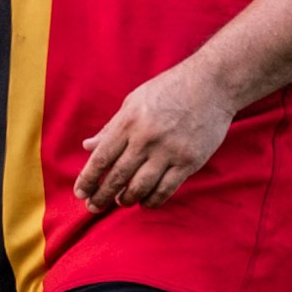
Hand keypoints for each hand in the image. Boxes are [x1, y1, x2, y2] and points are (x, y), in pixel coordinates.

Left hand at [73, 63, 234, 212]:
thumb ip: (111, 127)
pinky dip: (152, 201)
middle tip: (93, 207)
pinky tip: (145, 201)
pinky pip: (165, 190)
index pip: (101, 158)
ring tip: (121, 201)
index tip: (80, 193)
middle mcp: (146, 138)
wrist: (211, 84)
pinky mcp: (189, 161)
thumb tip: (87, 147)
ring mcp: (168, 151)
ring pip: (140, 188)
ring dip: (126, 200)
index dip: (88, 179)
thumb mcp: (134, 101)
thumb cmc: (169, 89)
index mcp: (129, 121)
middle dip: (101, 197)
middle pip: (117, 177)